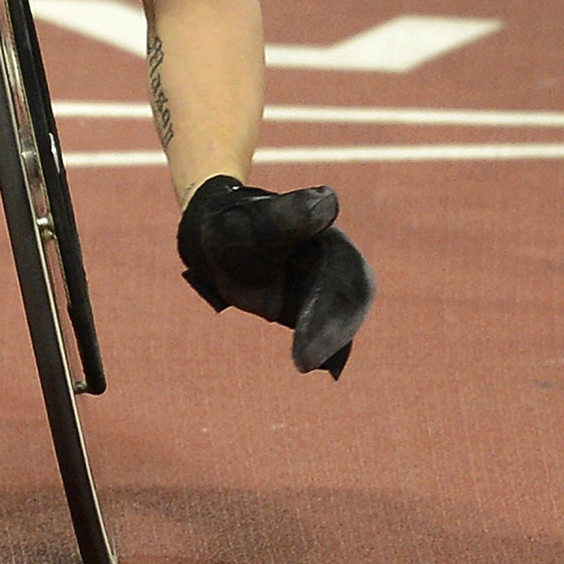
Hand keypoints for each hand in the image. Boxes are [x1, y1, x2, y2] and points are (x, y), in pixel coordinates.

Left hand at [177, 175, 375, 376]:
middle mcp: (336, 262)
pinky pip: (326, 330)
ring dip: (327, 342)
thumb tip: (327, 200)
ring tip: (303, 362)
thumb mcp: (254, 218)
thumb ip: (287, 214)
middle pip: (346, 301)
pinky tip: (313, 364)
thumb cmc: (234, 223)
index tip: (309, 328)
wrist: (217, 237)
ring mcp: (326, 286)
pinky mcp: (314, 306)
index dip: (331, 304)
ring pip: (338, 318)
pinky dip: (324, 347)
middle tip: (305, 360)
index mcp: (328, 237)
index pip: (343, 273)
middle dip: (331, 331)